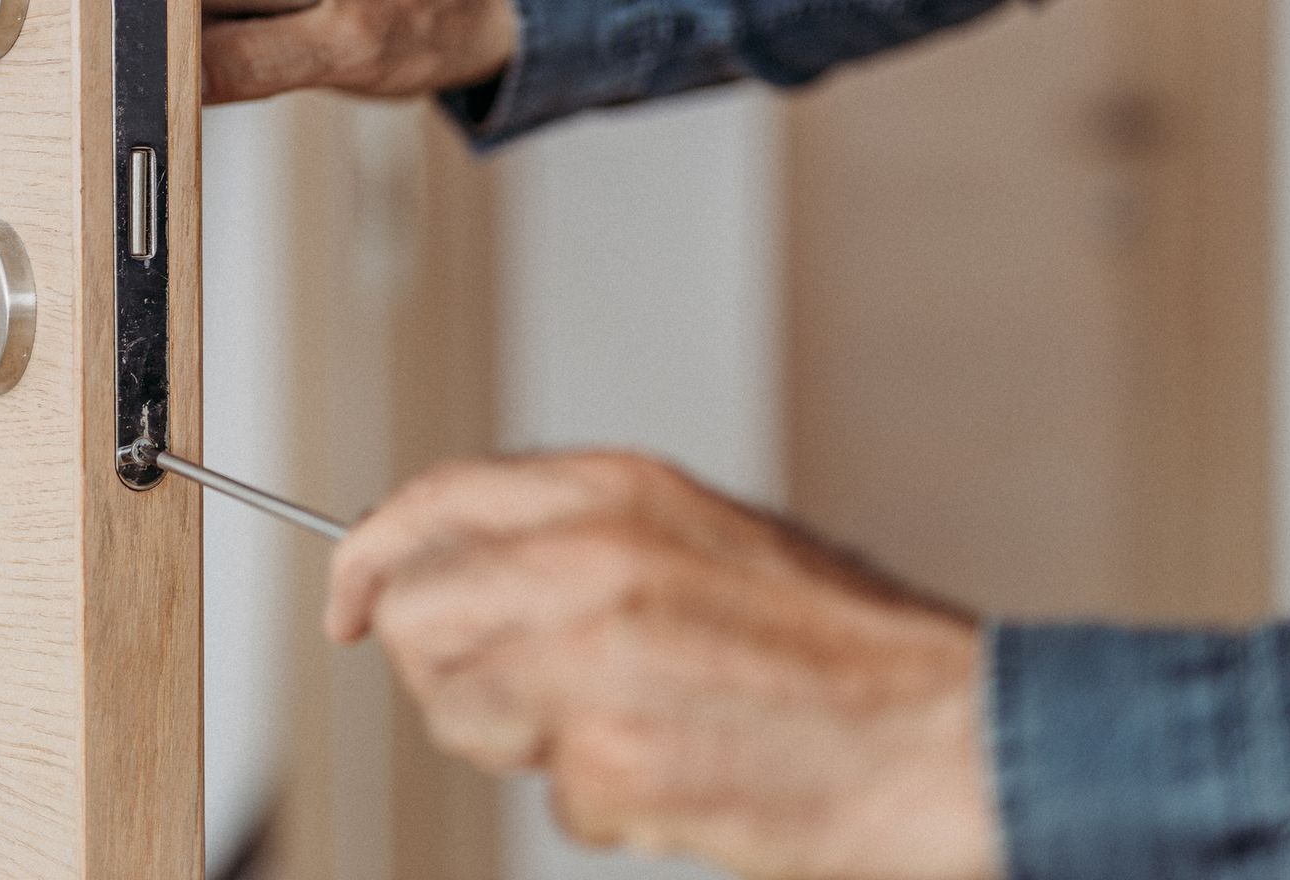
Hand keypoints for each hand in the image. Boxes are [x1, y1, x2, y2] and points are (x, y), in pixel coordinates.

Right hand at [199, 0, 518, 102]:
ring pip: (173, 0)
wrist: (456, 15)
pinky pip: (195, 12)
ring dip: (202, 42)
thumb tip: (180, 78)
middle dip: (185, 32)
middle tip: (246, 61)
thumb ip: (255, 60)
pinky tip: (260, 48)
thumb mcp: (346, 47)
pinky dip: (215, 45)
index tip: (181, 68)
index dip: (171, 17)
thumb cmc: (424, 15)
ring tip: (272, 50)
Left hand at [326, 451, 1000, 879]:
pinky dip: (598, 799)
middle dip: (443, 667)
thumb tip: (460, 569)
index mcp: (616, 491)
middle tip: (516, 695)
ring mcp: (593, 662)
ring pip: (461, 712)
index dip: (370, 558)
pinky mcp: (611, 761)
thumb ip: (576, 539)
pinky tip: (678, 770)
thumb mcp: (702, 537)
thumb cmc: (833, 642)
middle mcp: (588, 561)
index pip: (432, 503)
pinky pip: (548, 793)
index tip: (348, 605)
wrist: (941, 733)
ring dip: (521, 738)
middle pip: (416, 617)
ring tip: (630, 726)